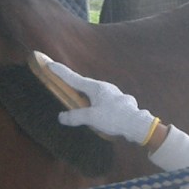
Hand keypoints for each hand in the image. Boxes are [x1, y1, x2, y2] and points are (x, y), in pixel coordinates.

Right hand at [45, 61, 159, 144]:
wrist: (137, 124)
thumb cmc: (114, 118)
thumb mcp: (91, 118)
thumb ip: (75, 116)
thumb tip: (61, 117)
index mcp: (96, 88)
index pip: (74, 78)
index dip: (61, 72)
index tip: (50, 64)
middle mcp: (105, 87)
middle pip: (84, 84)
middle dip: (73, 82)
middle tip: (62, 80)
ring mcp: (113, 94)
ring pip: (95, 92)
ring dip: (85, 93)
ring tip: (78, 98)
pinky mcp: (119, 102)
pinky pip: (102, 99)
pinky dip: (95, 102)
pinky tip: (97, 109)